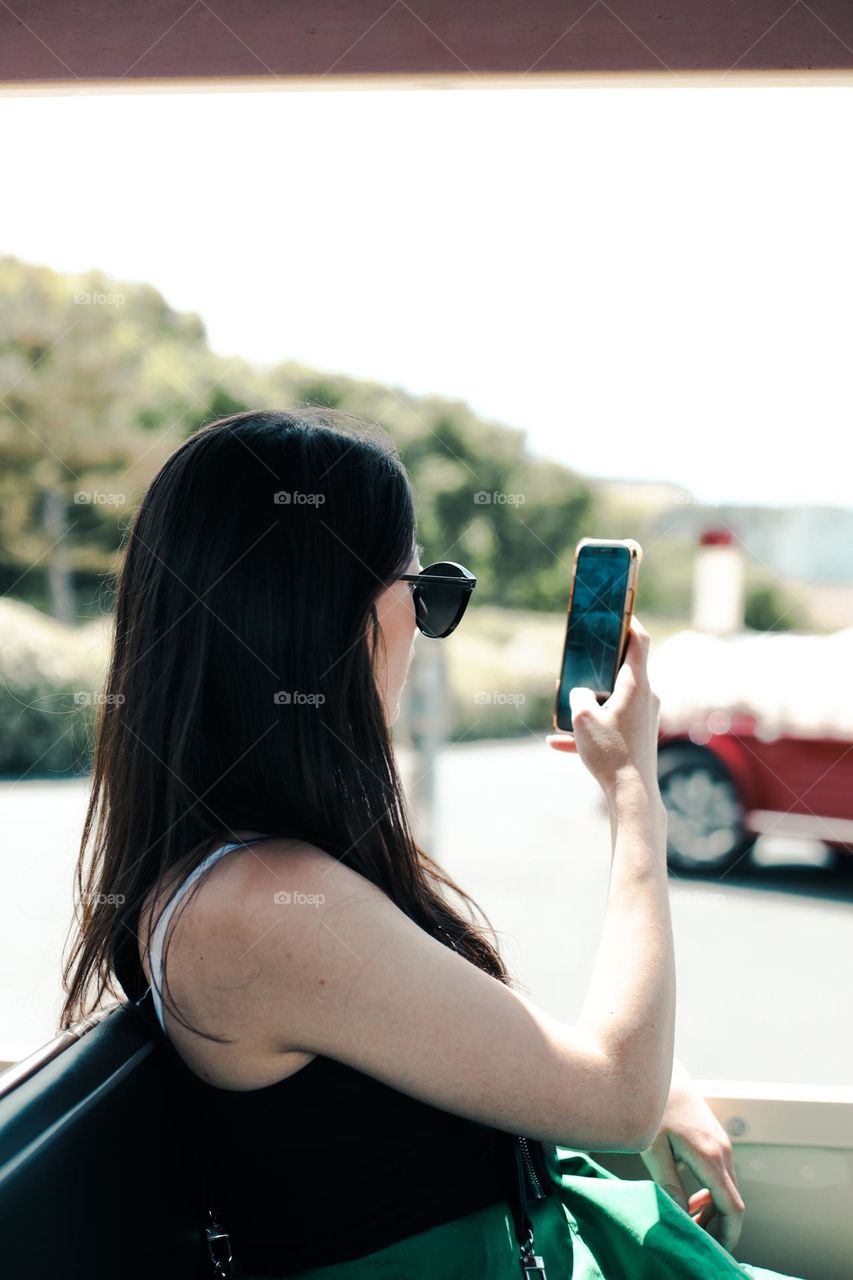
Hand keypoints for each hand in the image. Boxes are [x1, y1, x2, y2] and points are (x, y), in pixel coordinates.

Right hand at [547, 614, 661, 797]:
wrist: (631, 794)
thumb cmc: (610, 752)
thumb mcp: (582, 718)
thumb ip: (578, 696)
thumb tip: (581, 693)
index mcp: (636, 684)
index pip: (639, 641)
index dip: (630, 622)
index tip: (620, 613)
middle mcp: (647, 696)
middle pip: (625, 669)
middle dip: (600, 665)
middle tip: (582, 659)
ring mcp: (645, 716)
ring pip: (614, 699)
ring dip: (590, 702)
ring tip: (563, 711)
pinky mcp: (640, 735)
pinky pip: (612, 724)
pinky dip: (591, 729)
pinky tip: (557, 743)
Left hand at [638, 1067, 745, 1253]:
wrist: (658, 1072)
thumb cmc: (654, 1108)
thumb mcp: (654, 1149)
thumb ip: (668, 1185)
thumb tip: (680, 1217)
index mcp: (709, 1156)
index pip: (731, 1206)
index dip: (728, 1235)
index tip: (715, 1252)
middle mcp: (723, 1151)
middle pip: (732, 1202)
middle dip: (719, 1228)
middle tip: (696, 1242)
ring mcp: (722, 1143)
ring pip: (728, 1189)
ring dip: (714, 1212)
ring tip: (690, 1223)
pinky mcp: (716, 1139)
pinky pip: (722, 1175)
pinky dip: (712, 1194)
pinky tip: (692, 1200)